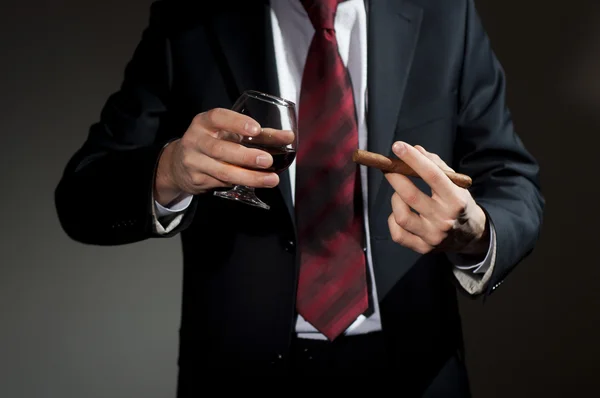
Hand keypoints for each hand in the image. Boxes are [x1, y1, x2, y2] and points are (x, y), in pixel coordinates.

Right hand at [154, 108, 284, 205]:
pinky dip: (240, 183)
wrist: (179, 164)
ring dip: (250, 177)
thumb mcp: (228, 133)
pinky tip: (254, 183)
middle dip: (246, 156)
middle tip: (267, 160)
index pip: (218, 117)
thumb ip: (258, 134)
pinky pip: (222, 183)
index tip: (256, 129)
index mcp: (204, 122)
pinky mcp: (196, 180)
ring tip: (270, 179)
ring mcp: (194, 161)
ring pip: (223, 171)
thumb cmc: (212, 142)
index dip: (237, 122)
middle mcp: (195, 140)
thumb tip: (288, 137)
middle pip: (221, 149)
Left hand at [386, 142, 488, 255]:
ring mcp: (432, 236)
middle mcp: (444, 219)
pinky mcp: (423, 248)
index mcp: (456, 200)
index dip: (413, 159)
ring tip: (399, 194)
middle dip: (394, 177)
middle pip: (410, 196)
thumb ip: (436, 165)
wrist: (471, 235)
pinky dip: (393, 220)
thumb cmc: (459, 203)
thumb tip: (414, 149)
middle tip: (387, 167)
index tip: (398, 146)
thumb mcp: (456, 183)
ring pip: (401, 216)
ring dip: (395, 200)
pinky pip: (397, 233)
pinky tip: (400, 212)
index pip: (432, 175)